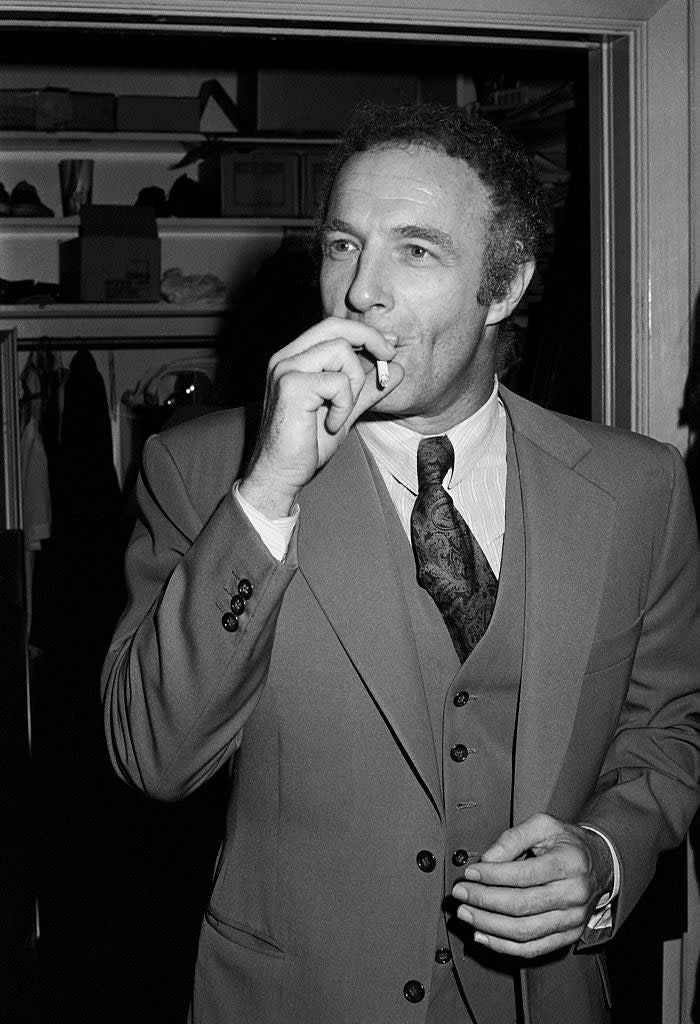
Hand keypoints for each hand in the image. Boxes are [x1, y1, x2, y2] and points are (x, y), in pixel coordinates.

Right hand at [239, 317, 402, 517]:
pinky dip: (344, 406)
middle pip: (336, 326)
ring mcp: (286, 369)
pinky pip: (338, 382)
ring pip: (341, 351)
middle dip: (371, 338)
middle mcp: (286, 357)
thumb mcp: (346, 409)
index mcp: (295, 358)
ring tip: (341, 411)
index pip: (333, 326)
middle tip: (389, 357)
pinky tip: (331, 423)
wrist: (282, 473)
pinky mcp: (291, 386)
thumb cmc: (308, 443)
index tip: (389, 347)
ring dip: (354, 384)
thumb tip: (397, 368)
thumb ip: (367, 387)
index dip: (366, 332)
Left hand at [451, 813, 613, 958]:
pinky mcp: (568, 936)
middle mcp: (574, 894)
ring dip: (488, 925)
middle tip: (460, 894)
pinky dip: (504, 946)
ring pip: (524, 931)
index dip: (492, 876)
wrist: (601, 864)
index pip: (523, 874)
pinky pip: (533, 948)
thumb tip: (487, 859)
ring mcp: (573, 919)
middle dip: (484, 901)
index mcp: (568, 863)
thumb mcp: (543, 825)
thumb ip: (513, 837)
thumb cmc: (566, 843)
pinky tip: (483, 935)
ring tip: (466, 914)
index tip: (469, 873)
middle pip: (521, 905)